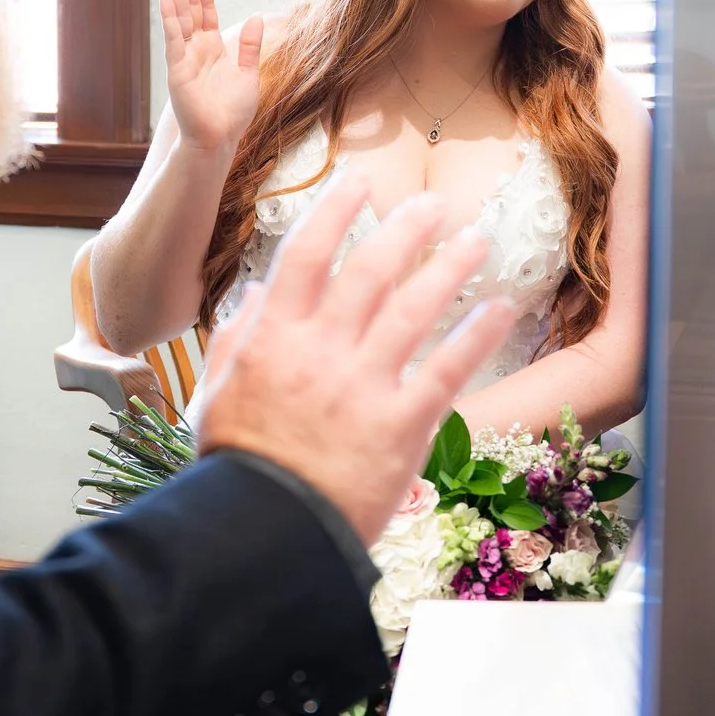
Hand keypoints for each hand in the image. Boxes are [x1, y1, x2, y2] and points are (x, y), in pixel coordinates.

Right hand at [158, 0, 263, 153]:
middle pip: (191, 4)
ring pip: (181, 15)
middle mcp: (196, 47)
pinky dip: (169, 18)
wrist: (220, 139)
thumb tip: (258, 16)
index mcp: (213, 46)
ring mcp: (184, 56)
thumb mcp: (249, 74)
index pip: (206, 7)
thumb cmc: (232, 112)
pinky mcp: (177, 70)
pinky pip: (173, 39)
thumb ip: (251, 46)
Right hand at [194, 175, 517, 545]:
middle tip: (433, 204)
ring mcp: (364, 386)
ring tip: (477, 240)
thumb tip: (256, 292)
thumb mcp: (214, 396)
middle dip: (406, 229)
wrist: (264, 533)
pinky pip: (447, 369)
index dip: (334, 210)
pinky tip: (499, 308)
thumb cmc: (239, 466)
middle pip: (370, 270)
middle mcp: (321, 350)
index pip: (306, 254)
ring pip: (414, 308)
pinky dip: (475, 334)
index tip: (358, 182)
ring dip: (450, 267)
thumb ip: (236, 339)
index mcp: (274, 338)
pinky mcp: (401, 425)